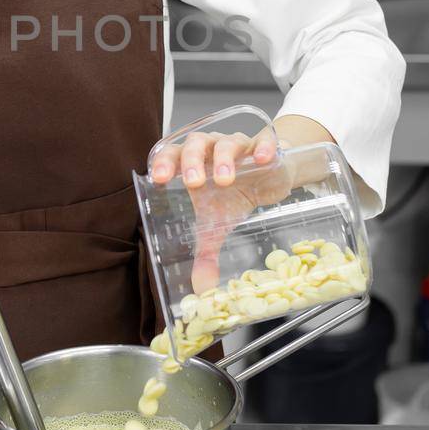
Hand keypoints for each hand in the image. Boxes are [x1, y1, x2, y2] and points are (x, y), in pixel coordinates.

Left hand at [149, 116, 333, 293]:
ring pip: (227, 142)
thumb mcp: (218, 223)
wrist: (270, 178)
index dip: (164, 163)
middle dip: (193, 161)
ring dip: (224, 158)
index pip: (172, 154)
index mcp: (193, 163)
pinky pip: (264, 140)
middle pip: (197, 144)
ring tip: (225, 179)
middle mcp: (212, 148)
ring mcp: (239, 144)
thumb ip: (207, 251)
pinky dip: (262, 147)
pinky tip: (262, 159)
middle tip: (194, 183)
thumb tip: (201, 288)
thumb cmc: (234, 195)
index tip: (158, 179)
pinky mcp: (266, 146)